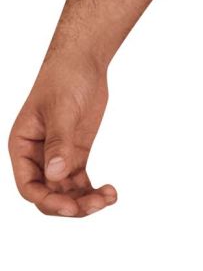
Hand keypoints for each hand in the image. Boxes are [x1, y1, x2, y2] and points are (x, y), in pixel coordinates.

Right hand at [8, 56, 115, 216]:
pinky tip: (111, 193)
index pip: (29, 186)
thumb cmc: (64, 80)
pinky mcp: (75, 154)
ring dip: (86, 201)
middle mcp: (37, 157)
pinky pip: (81, 182)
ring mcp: (58, 157)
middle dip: (71, 204)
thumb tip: (55, 174)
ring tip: (108, 198)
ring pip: (67, 192)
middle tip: (97, 204)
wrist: (82, 63)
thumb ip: (58, 143)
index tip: (72, 207)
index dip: (48, 201)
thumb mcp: (61, 111)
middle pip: (49, 194)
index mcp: (22, 147)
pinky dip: (94, 191)